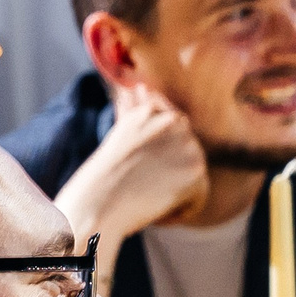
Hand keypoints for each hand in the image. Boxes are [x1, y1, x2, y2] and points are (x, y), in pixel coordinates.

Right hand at [64, 86, 209, 250]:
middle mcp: (174, 121)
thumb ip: (134, 111)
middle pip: (186, 158)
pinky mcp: (196, 172)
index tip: (136, 174)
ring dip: (175, 192)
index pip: (171, 141)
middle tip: (139, 187)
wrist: (97, 204)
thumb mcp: (120, 136)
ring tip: (145, 196)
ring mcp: (189, 145)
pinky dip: (180, 210)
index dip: (155, 163)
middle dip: (168, 176)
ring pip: (193, 177)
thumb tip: (139, 86)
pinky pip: (198, 199)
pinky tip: (155, 209)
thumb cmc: (101, 179)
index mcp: (153, 110)